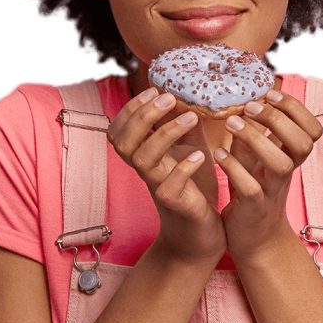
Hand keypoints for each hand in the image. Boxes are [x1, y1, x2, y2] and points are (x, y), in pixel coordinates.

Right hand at [108, 88, 226, 266]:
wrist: (203, 232)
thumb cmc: (195, 187)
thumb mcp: (191, 148)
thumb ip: (186, 123)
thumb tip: (187, 91)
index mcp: (145, 156)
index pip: (119, 131)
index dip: (130, 109)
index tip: (152, 90)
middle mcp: (147, 171)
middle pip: (124, 142)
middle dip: (143, 116)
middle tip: (169, 98)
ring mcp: (158, 188)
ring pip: (143, 160)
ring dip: (165, 134)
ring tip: (191, 117)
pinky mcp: (176, 205)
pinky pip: (169, 186)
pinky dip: (183, 168)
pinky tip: (200, 156)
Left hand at [214, 89, 322, 263]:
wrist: (255, 238)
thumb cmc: (253, 190)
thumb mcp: (256, 158)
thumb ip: (254, 133)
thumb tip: (244, 99)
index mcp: (290, 157)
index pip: (311, 129)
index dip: (296, 109)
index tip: (270, 94)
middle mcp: (286, 173)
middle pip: (302, 143)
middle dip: (278, 119)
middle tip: (251, 107)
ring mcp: (272, 191)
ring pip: (280, 164)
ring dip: (257, 140)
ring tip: (231, 124)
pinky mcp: (253, 208)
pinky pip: (250, 187)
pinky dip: (234, 168)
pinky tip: (218, 154)